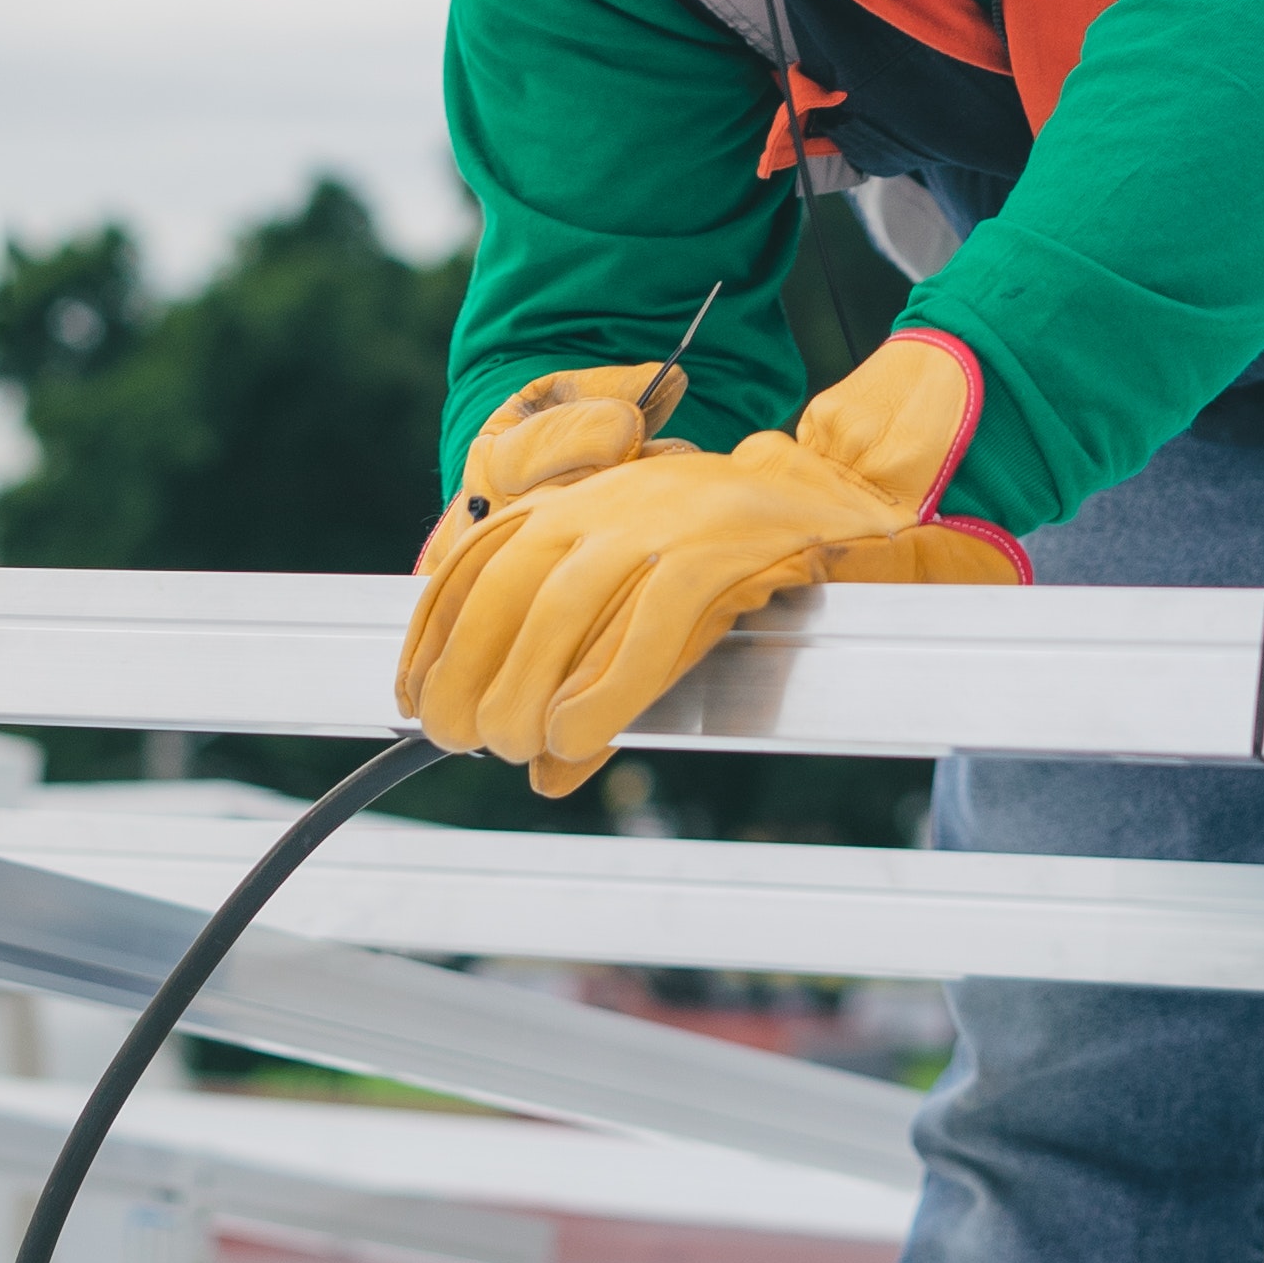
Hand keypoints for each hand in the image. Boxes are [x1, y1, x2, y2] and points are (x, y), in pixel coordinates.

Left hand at [396, 331, 1025, 795]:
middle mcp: (612, 502)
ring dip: (526, 686)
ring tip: (516, 744)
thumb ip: (592, 676)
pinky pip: (648, 625)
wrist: (854, 497)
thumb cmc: (745, 557)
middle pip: (507, 589)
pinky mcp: (722, 550)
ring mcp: (667, 521)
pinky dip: (605, 686)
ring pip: (564, 607)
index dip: (431, 634)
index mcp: (583, 500)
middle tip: (467, 738)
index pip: (476, 561)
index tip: (409, 701)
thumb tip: (544, 766)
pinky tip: (577, 738)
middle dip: (471, 671)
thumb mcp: (651, 603)